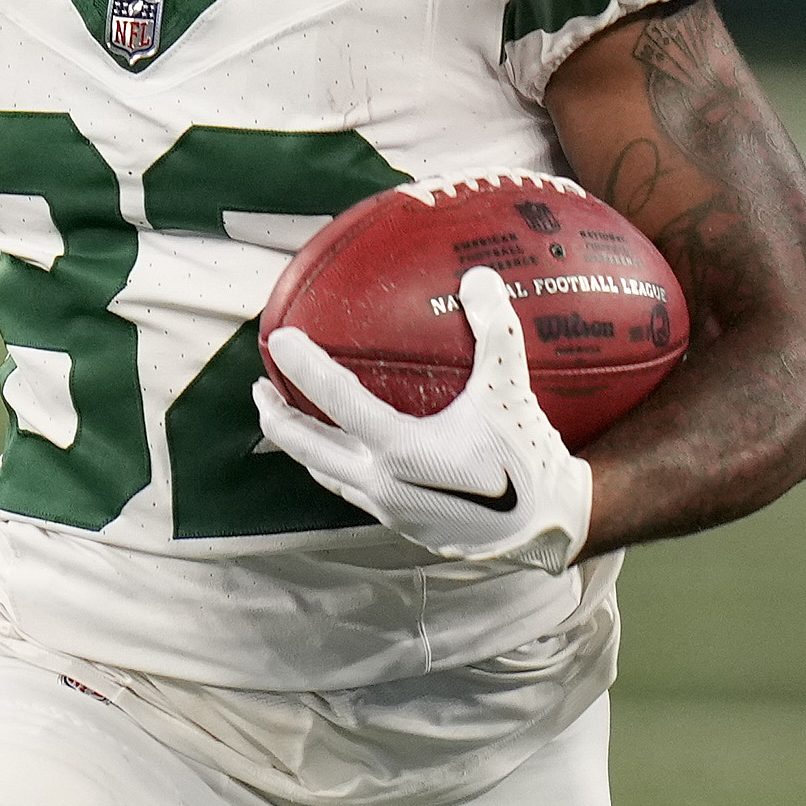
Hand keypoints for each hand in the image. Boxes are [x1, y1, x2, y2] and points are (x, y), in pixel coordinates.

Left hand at [256, 269, 594, 571]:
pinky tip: (348, 454)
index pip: (336, 401)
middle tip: (259, 389)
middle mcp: (382, 483)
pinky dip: (335, 466)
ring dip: (301, 446)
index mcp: (400, 449)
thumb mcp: (512, 391)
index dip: (303, 367)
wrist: (546, 527)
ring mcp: (388, 509)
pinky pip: (352, 491)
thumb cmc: (527, 461)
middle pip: (308, 447)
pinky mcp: (402, 524)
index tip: (279, 339)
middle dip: (276, 417)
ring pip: (326, 474)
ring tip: (288, 421)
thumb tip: (478, 278)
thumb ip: (495, 332)